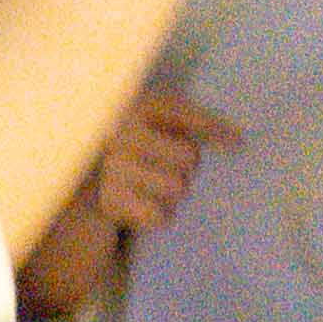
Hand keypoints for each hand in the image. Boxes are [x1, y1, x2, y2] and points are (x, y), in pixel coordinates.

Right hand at [80, 85, 229, 237]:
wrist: (84, 179)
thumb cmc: (134, 148)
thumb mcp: (155, 124)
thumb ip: (193, 124)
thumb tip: (238, 141)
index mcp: (133, 106)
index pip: (181, 112)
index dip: (214, 126)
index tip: (238, 142)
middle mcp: (120, 131)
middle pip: (188, 157)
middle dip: (184, 166)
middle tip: (162, 166)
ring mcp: (114, 167)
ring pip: (176, 187)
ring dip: (170, 193)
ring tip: (149, 186)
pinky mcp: (110, 201)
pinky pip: (159, 215)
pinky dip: (156, 215)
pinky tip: (139, 204)